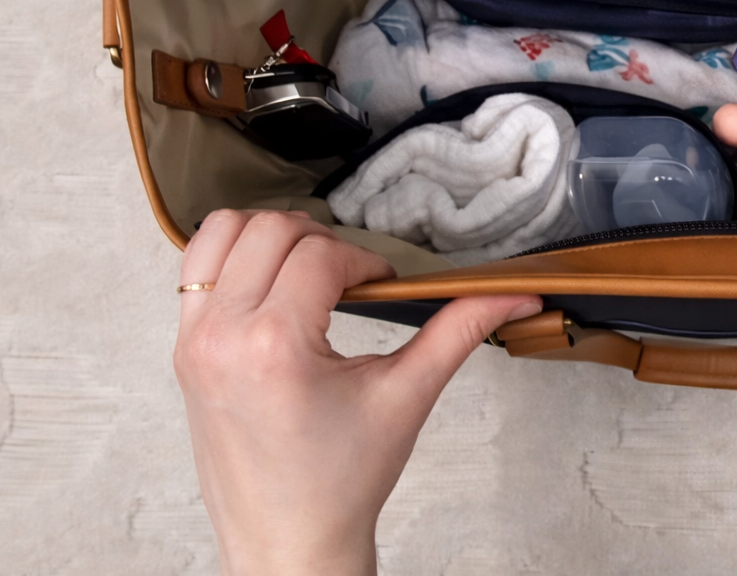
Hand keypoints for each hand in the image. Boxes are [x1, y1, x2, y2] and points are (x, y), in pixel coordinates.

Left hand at [173, 210, 540, 575]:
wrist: (289, 541)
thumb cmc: (339, 483)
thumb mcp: (407, 396)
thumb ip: (461, 329)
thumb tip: (516, 296)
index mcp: (274, 346)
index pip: (321, 255)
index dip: (365, 261)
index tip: (383, 288)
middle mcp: (222, 337)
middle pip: (269, 230)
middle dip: (321, 241)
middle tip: (351, 277)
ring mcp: (194, 343)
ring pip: (221, 232)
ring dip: (270, 236)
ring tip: (308, 270)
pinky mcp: (185, 352)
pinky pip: (195, 270)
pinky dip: (234, 258)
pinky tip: (273, 286)